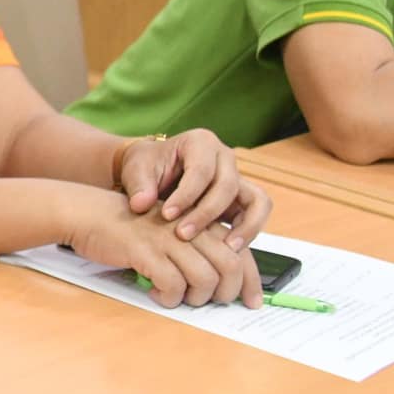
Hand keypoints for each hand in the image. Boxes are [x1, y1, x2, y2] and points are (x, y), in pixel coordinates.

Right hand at [66, 189, 262, 308]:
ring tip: (181, 298)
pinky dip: (169, 297)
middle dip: (227, 293)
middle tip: (210, 302)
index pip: (240, 252)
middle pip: (230, 266)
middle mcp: (188, 228)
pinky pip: (172, 284)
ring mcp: (167, 239)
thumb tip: (218, 283)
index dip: (252, 280)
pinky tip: (157, 294)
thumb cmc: (127, 227)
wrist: (87, 213)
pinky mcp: (145, 251)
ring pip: (204, 278)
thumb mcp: (167, 233)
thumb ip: (192, 249)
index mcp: (198, 222)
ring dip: (196, 298)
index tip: (253, 302)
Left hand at [117, 128, 272, 247]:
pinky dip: (248, 232)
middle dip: (207, 213)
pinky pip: (256, 214)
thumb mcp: (136, 170)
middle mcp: (225, 158)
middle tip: (183, 234)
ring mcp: (237, 178)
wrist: (151, 172)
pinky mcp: (241, 199)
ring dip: (245, 226)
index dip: (186, 195)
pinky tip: (229, 250)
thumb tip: (142, 205)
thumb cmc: (145, 167)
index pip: (201, 171)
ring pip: (257, 200)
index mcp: (201, 142)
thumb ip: (139, 186)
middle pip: (228, 186)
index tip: (167, 215)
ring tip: (225, 249)